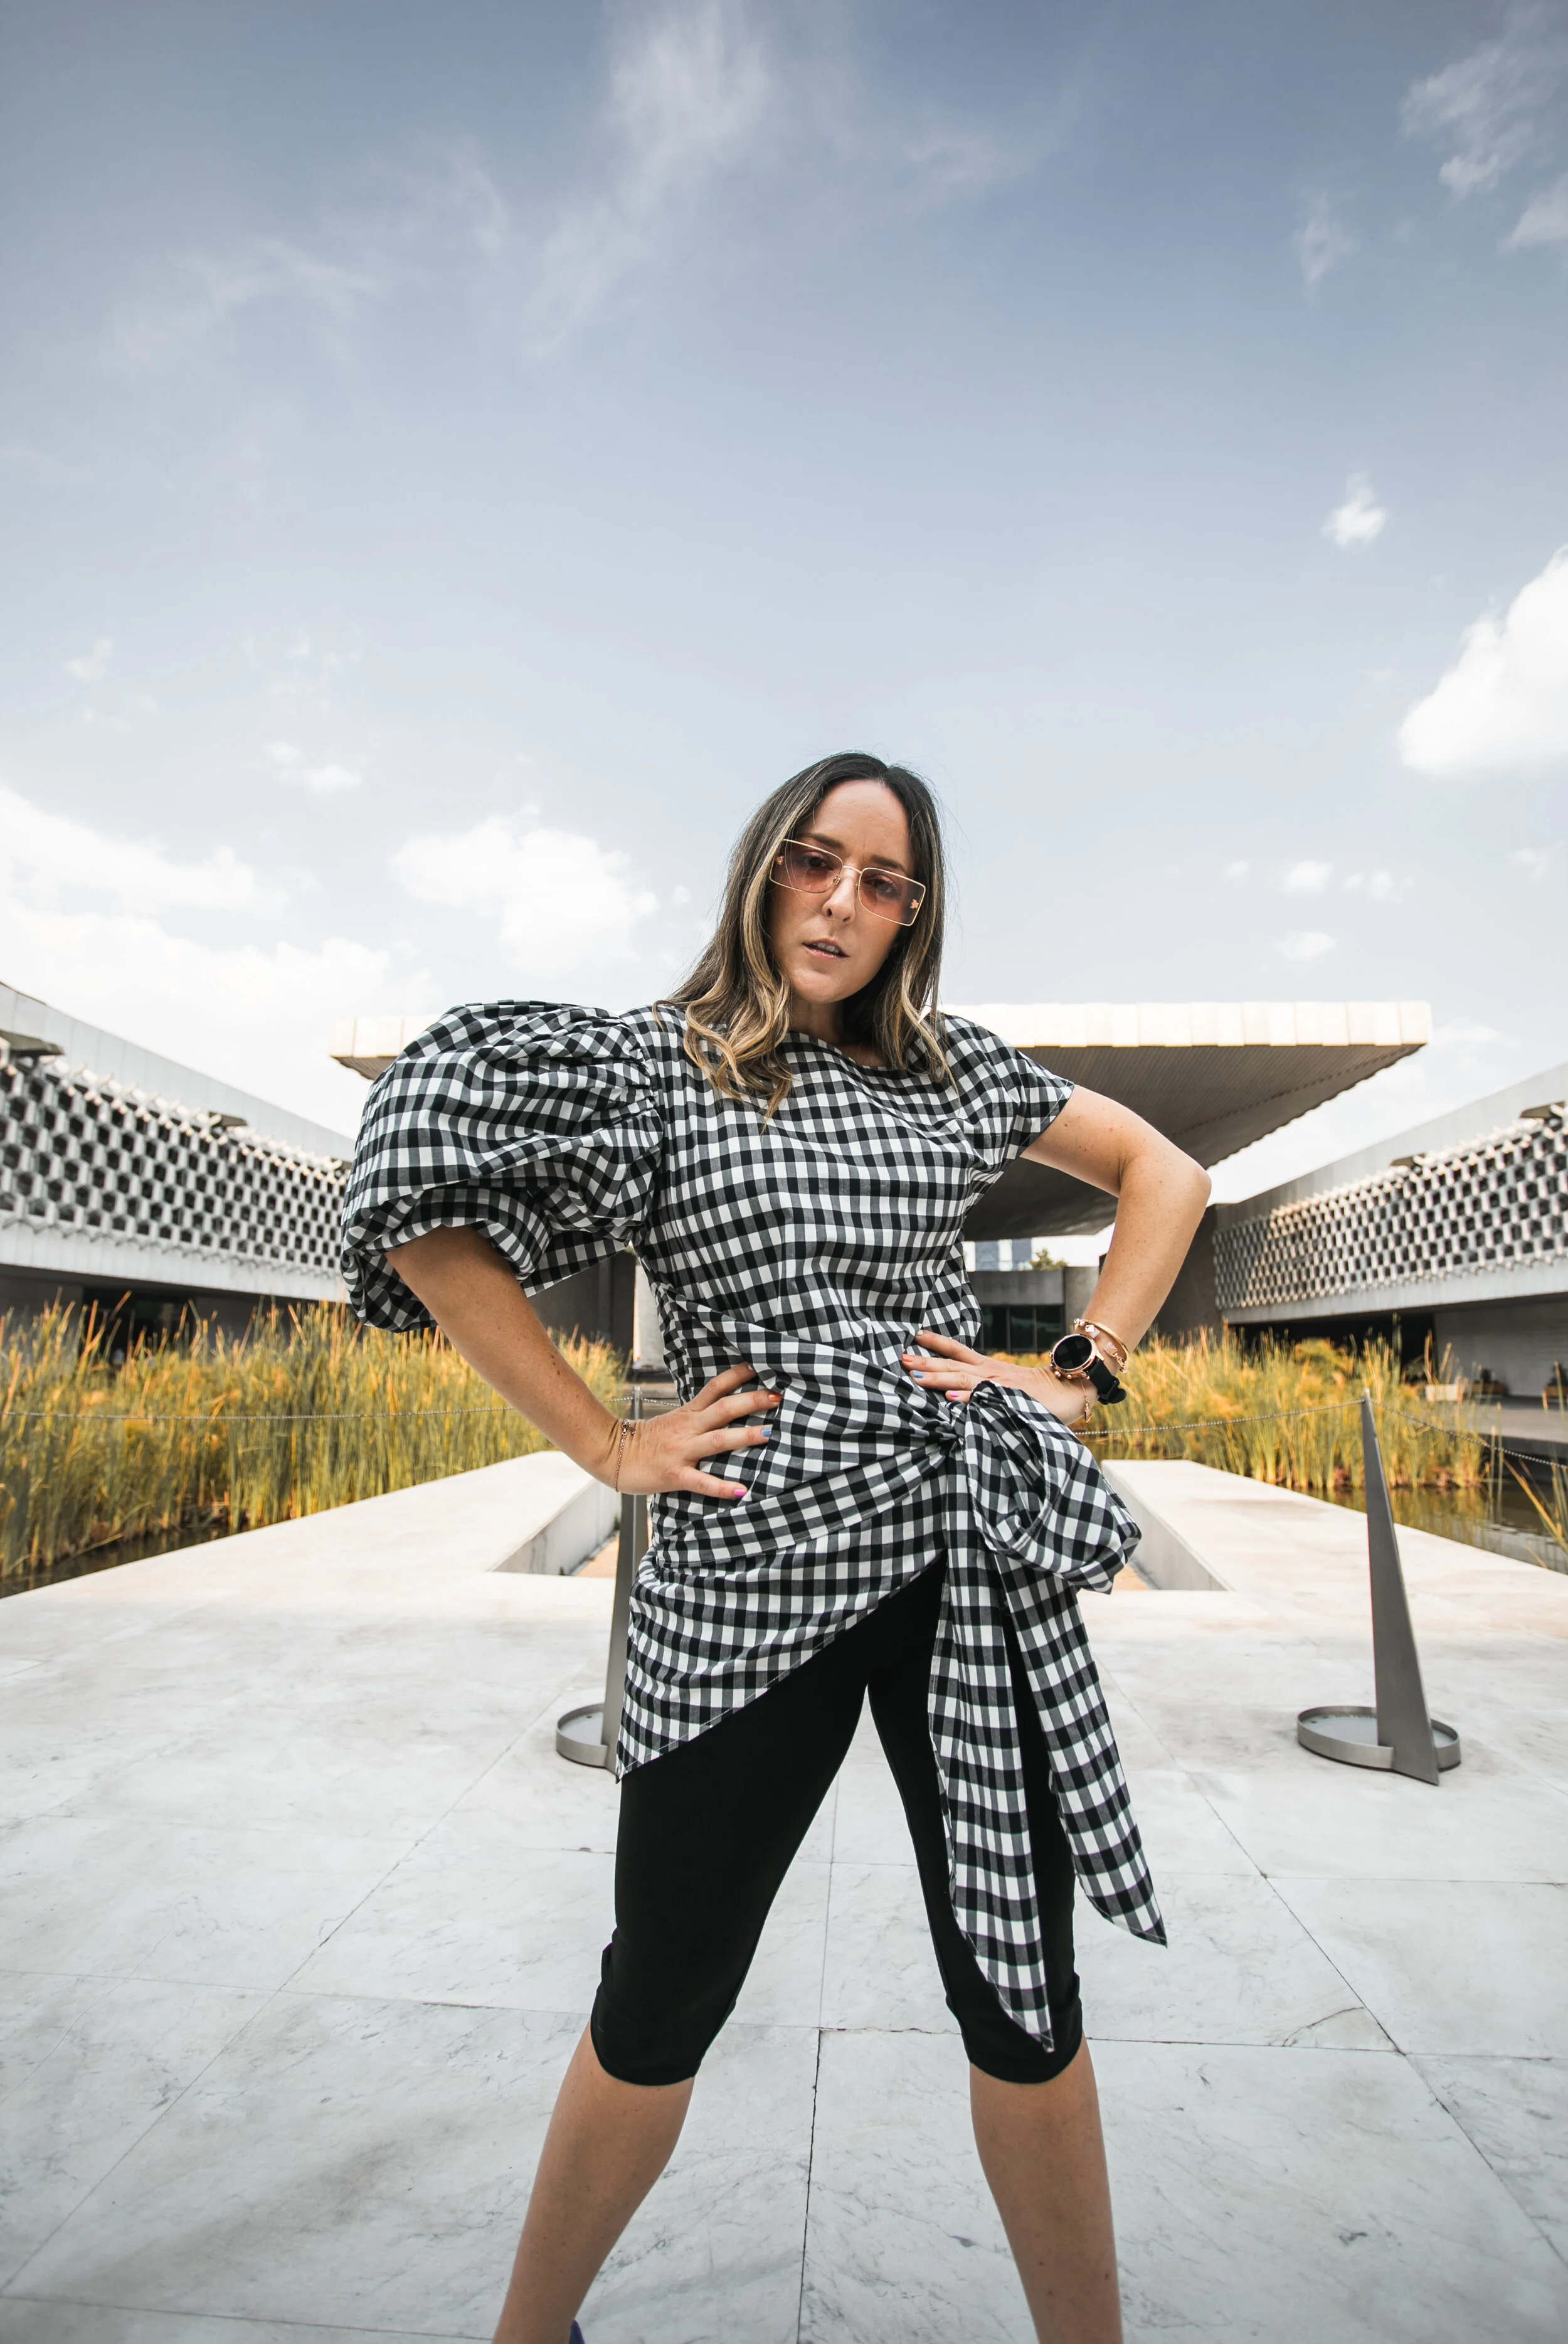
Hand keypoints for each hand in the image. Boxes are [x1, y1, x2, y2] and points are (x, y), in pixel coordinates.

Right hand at [611, 1364, 779, 1499]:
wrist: (610, 1454)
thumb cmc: (643, 1441)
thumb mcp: (672, 1422)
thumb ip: (696, 1417)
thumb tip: (723, 1413)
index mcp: (688, 1414)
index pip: (716, 1388)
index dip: (738, 1376)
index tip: (761, 1366)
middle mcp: (688, 1428)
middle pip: (724, 1409)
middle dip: (752, 1401)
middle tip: (778, 1396)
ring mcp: (682, 1451)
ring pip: (718, 1440)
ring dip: (745, 1436)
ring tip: (770, 1433)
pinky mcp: (675, 1474)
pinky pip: (702, 1481)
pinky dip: (722, 1487)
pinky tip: (741, 1491)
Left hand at [902, 1329, 1094, 1427]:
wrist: (1074, 1391)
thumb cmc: (1040, 1393)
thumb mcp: (1007, 1388)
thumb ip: (984, 1390)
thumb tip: (955, 1394)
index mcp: (989, 1369)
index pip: (957, 1351)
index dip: (936, 1343)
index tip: (913, 1336)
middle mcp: (991, 1374)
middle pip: (954, 1364)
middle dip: (927, 1361)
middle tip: (901, 1357)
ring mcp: (1000, 1386)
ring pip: (964, 1379)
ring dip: (939, 1377)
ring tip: (916, 1376)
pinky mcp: (1010, 1400)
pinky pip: (985, 1399)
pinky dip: (967, 1399)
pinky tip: (950, 1400)